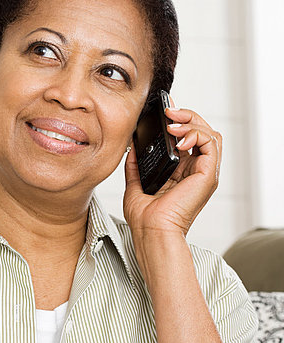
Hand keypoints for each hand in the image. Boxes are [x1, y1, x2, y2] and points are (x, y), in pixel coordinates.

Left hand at [123, 98, 221, 236]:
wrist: (151, 230)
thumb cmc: (145, 218)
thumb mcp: (135, 184)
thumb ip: (135, 166)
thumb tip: (131, 147)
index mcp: (182, 173)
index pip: (188, 139)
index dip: (180, 122)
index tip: (165, 112)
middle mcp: (196, 171)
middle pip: (202, 132)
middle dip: (187, 117)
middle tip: (169, 113)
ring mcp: (205, 173)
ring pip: (210, 134)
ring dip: (192, 122)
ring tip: (173, 123)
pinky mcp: (208, 175)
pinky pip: (211, 143)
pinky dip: (196, 133)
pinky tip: (179, 138)